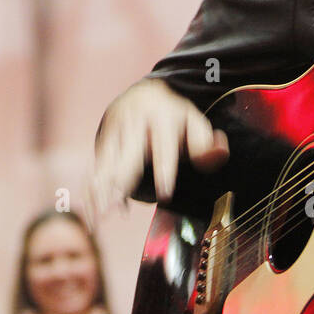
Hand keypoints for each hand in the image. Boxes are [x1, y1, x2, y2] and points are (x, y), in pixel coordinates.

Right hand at [90, 78, 229, 215]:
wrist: (142, 93)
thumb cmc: (172, 117)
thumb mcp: (194, 124)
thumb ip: (207, 143)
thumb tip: (220, 152)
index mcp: (161, 116)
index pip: (163, 147)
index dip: (165, 170)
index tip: (166, 194)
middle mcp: (134, 123)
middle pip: (126, 157)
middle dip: (118, 184)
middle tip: (110, 210)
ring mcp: (114, 131)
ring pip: (105, 165)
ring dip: (98, 193)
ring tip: (94, 220)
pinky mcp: (101, 141)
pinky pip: (96, 169)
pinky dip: (93, 191)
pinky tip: (93, 216)